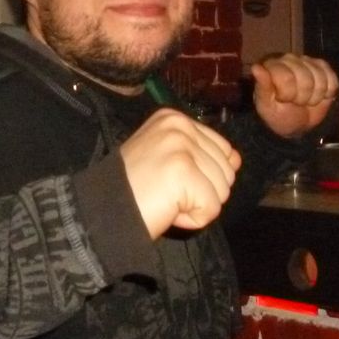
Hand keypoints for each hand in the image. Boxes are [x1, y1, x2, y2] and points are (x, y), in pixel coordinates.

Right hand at [120, 108, 241, 238]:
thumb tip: (236, 159)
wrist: (102, 211)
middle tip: (166, 192)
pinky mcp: (183, 170)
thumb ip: (204, 156)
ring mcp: (181, 146)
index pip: (222, 150)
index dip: (202, 176)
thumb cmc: (135, 190)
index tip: (169, 179)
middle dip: (201, 192)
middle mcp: (179, 125)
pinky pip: (212, 208)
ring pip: (222, 190)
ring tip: (165, 199)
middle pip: (226, 171)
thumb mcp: (170, 161)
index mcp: (174, 118)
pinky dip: (193, 219)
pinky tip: (167, 209)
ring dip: (196, 206)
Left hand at [251, 53, 338, 138]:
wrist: (296, 124)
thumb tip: (256, 67)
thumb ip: (263, 86)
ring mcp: (308, 62)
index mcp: (273, 66)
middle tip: (295, 102)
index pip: (287, 78)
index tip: (283, 101)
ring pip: (321, 79)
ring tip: (306, 100)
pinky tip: (318, 96)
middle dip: (302, 97)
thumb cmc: (277, 114)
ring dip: (315, 96)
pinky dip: (327, 92)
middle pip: (306, 79)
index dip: (288, 94)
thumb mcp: (266, 106)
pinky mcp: (323, 68)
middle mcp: (290, 59)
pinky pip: (332, 79)